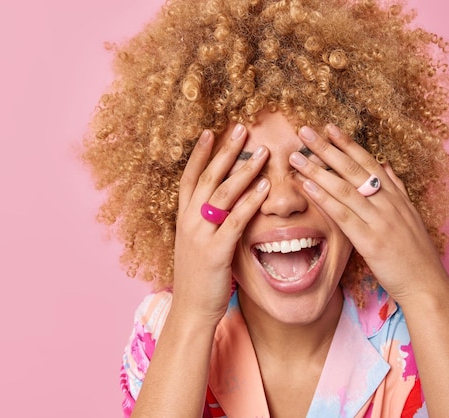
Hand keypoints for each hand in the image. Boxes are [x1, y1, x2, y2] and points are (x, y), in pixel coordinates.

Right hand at [172, 125, 269, 322]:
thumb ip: (206, 223)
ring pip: (222, 194)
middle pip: (207, 177)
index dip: (199, 153)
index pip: (189, 177)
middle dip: (225, 151)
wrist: (190, 310)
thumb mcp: (197, 244)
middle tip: (241, 128)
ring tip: (262, 152)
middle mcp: (189, 221)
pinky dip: (250, 201)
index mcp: (183, 218)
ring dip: (243, 170)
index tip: (210, 131)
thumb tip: (220, 206)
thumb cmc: (198, 278)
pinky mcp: (216, 251)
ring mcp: (200, 235)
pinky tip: (265, 187)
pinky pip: (235, 220)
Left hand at [288, 124, 448, 302]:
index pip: (368, 162)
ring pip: (344, 188)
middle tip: (305, 131)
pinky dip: (324, 198)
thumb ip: (397, 189)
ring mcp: (379, 220)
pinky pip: (343, 214)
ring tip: (296, 156)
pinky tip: (307, 186)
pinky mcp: (370, 240)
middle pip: (353, 169)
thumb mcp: (410, 215)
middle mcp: (388, 203)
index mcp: (396, 196)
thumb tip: (386, 166)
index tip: (330, 128)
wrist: (426, 284)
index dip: (347, 144)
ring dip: (317, 169)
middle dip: (327, 148)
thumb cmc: (415, 253)